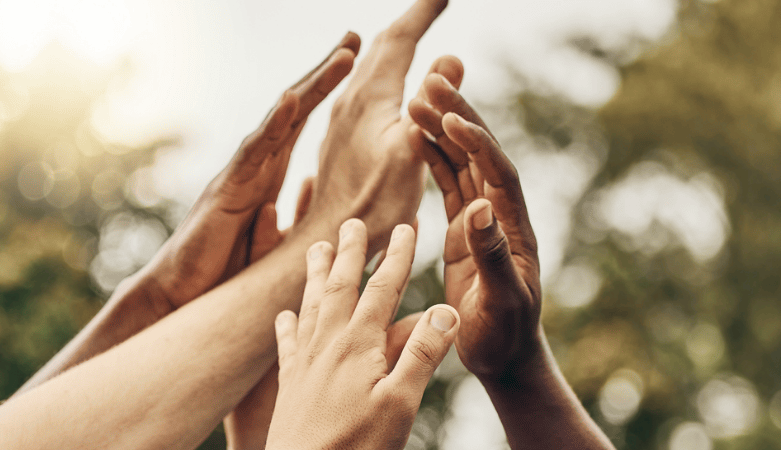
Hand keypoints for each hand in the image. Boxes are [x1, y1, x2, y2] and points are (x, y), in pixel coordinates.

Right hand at [128, 32, 361, 313]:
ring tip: (344, 57)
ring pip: (280, 123)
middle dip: (324, 75)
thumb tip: (324, 202)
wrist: (180, 299)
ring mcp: (240, 175)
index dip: (328, 95)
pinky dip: (272, 125)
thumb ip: (297, 222)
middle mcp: (255, 167)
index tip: (356, 63)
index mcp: (268, 177)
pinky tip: (292, 100)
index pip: (303, 126)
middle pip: (294, 111)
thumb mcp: (274, 248)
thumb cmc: (223, 278)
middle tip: (354, 39)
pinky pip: (253, 152)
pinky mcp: (226, 191)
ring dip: (312, 87)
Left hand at [264, 220, 457, 449]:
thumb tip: (446, 308)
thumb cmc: (355, 447)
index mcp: (357, 344)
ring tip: (316, 247)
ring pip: (310, 306)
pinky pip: (287, 344)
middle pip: (339, 286)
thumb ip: (423, 354)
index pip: (382, 288)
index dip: (397, 256)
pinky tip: (285, 315)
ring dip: (316, 275)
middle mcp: (326, 345)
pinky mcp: (290, 386)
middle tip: (352, 221)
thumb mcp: (401, 403)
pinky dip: (288, 324)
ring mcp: (304, 364)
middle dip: (350, 252)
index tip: (407, 225)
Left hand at [300, 0, 450, 246]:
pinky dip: (381, 74)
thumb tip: (450, 58)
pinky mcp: (339, 140)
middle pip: (379, 48)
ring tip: (411, 33)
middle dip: (409, 23)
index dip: (422, 14)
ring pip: (366, 69)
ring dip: (391, 46)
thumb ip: (430, 104)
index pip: (398, 40)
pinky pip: (362, 90)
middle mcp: (349, 101)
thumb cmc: (373, 204)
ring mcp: (341, 121)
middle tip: (433, 4)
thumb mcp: (410, 151)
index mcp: (368, 97)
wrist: (330, 238)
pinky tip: (383, 86)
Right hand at [404, 56, 546, 380]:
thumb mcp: (502, 301)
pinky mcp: (463, 232)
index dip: (477, 144)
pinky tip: (414, 136)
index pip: (496, 175)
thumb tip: (479, 210)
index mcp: (513, 230)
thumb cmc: (505, 337)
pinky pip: (448, 185)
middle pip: (481, 155)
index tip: (452, 119)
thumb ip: (493, 256)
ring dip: (442, 130)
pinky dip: (433, 158)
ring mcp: (482, 222)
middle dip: (459, 116)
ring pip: (462, 163)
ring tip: (416, 98)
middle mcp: (500, 217)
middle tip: (432, 82)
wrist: (505, 358)